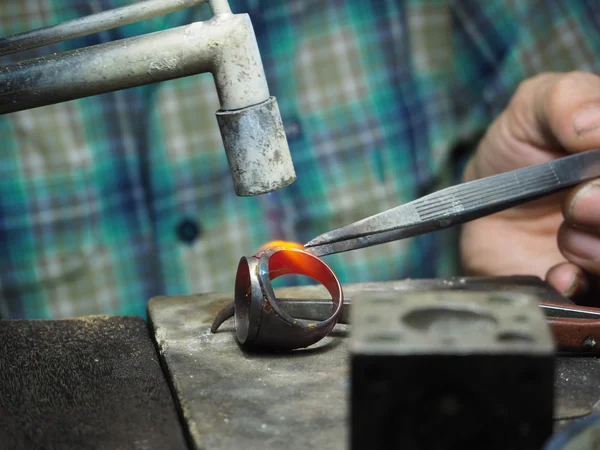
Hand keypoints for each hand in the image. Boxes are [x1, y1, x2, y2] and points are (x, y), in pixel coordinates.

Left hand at [460, 71, 599, 302]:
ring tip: (567, 238)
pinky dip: (581, 286)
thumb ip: (565, 99)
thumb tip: (592, 124)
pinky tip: (559, 274)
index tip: (590, 167)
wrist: (481, 206)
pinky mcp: (595, 287)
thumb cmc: (519, 151)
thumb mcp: (534, 108)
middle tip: (577, 202)